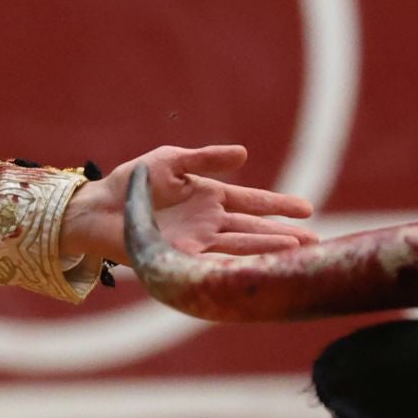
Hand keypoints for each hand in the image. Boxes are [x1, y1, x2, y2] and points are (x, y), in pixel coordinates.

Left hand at [59, 144, 314, 266]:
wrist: (100, 207)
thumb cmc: (134, 182)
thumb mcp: (171, 161)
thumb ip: (205, 159)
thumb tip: (243, 154)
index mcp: (210, 196)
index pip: (253, 202)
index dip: (279, 206)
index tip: (307, 209)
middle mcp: (210, 221)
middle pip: (255, 227)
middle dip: (285, 235)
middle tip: (317, 243)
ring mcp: (198, 241)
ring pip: (242, 244)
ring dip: (268, 247)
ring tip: (298, 252)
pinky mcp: (182, 257)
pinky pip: (215, 260)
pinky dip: (237, 261)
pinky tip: (258, 263)